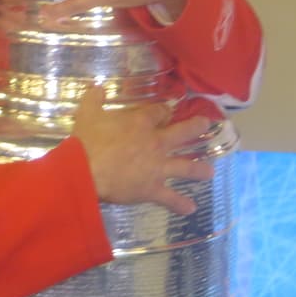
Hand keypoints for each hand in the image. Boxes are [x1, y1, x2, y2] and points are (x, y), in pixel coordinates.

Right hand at [72, 87, 214, 215]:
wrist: (85, 172)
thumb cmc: (87, 142)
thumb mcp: (87, 114)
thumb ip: (94, 100)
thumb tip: (97, 87)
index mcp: (141, 123)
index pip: (160, 111)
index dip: (165, 110)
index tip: (167, 110)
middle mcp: (156, 143)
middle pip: (184, 133)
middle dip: (196, 128)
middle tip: (206, 125)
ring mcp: (158, 168)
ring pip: (186, 168)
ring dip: (199, 170)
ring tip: (209, 172)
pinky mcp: (152, 189)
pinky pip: (170, 199)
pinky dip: (180, 204)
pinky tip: (190, 209)